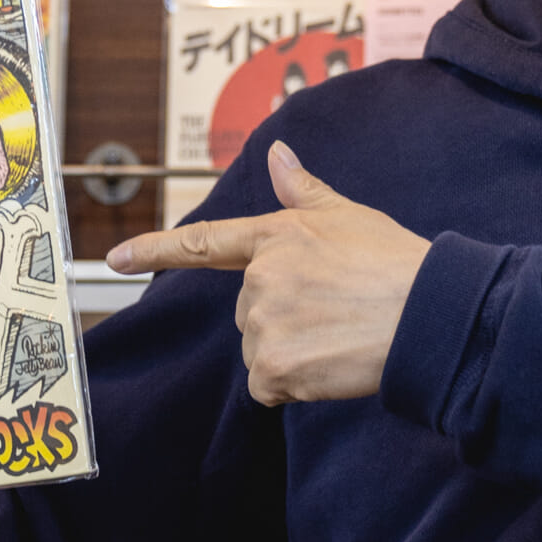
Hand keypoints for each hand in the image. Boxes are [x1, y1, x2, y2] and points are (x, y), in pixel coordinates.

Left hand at [106, 141, 428, 405]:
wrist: (427, 314)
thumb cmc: (395, 263)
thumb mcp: (348, 216)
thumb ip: (303, 191)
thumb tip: (278, 154)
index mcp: (274, 238)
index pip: (202, 243)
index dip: (154, 250)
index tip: (114, 258)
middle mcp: (259, 279)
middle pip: (248, 313)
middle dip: (283, 319)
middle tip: (335, 313)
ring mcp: (263, 323)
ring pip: (260, 351)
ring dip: (291, 354)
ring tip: (339, 337)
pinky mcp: (274, 367)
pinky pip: (268, 388)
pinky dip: (294, 386)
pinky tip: (331, 365)